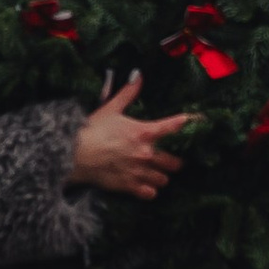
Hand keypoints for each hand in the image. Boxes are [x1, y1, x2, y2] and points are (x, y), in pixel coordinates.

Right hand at [70, 72, 193, 199]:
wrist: (74, 154)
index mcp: (143, 132)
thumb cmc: (92, 129)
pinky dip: (150, 191)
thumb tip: (138, 75)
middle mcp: (145, 153)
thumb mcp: (111, 108)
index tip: (194, 121)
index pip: (171, 127)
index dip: (185, 123)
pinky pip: (150, 194)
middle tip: (172, 160)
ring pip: (163, 179)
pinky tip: (146, 187)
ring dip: (161, 176)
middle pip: (173, 162)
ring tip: (157, 173)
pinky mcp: (129, 187)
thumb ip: (128, 93)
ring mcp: (138, 172)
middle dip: (174, 161)